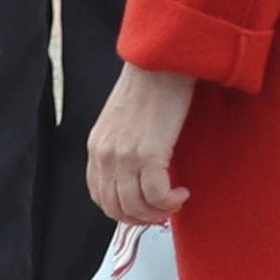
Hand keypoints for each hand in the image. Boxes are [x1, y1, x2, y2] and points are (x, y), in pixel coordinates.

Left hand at [86, 61, 196, 226]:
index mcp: (96, 147)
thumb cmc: (150, 85)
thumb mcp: (123, 120)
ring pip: (135, 207)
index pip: (100, 196)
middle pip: (116, 208)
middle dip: (142, 217)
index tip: (144, 207)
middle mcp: (105, 155)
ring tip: (175, 201)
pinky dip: (170, 202)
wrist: (162, 62)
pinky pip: (157, 196)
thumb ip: (123, 146)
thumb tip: (140, 171)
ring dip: (158, 212)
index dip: (123, 210)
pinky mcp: (148, 154)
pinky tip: (182, 192)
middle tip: (163, 210)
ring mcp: (124, 156)